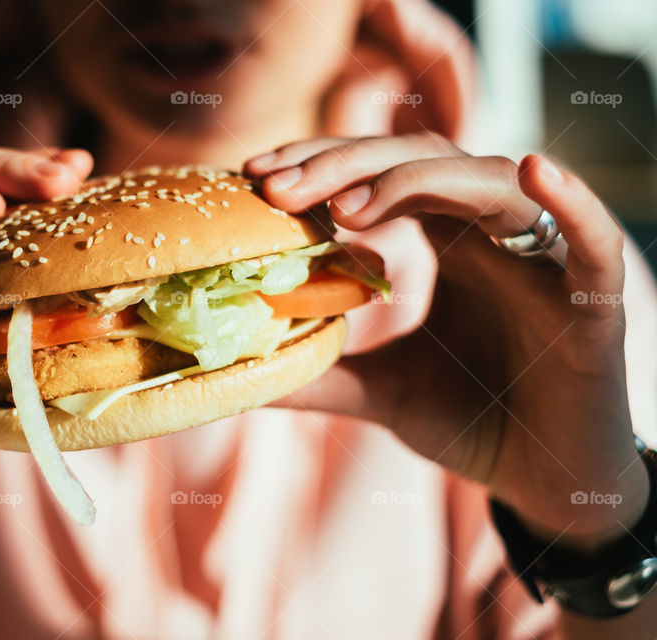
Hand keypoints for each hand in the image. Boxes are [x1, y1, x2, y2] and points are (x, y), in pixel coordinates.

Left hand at [247, 133, 648, 547]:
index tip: (259, 180)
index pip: (383, 177)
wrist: (546, 480)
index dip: (322, 168)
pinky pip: (595, 242)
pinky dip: (573, 204)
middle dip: (346, 167)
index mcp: (447, 243)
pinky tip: (536, 170)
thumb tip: (240, 375)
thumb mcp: (380, 392)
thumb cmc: (472, 420)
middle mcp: (492, 236)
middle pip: (422, 163)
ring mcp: (544, 261)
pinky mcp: (594, 304)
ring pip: (491, 185)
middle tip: (279, 187)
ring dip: (420, 182)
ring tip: (350, 208)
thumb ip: (320, 373)